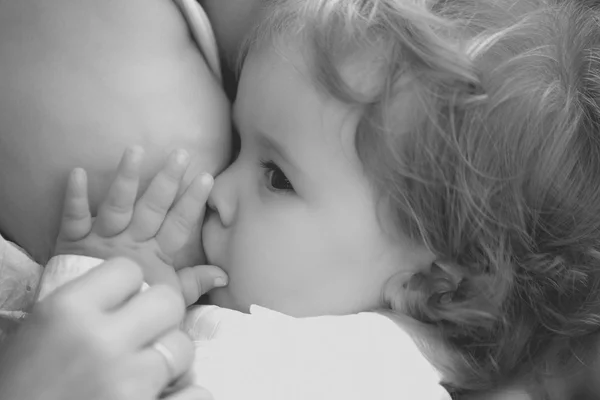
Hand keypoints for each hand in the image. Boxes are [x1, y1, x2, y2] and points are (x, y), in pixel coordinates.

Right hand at [0, 258, 212, 399]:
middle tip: (143, 336)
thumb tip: (135, 289)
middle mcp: (100, 342)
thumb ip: (86, 305)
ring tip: (144, 372)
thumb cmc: (20, 384)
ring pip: (183, 347)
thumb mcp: (39, 332)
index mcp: (68, 311)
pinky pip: (197, 394)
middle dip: (159, 316)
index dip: (127, 288)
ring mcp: (126, 383)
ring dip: (168, 359)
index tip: (119, 304)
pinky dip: (186, 396)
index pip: (128, 270)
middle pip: (168, 301)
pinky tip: (166, 396)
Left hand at [55, 147, 227, 304]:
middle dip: (166, 181)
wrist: (93, 324)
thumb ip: (195, 283)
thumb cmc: (134, 304)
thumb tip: (224, 275)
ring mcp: (102, 239)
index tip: (206, 178)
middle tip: (180, 154)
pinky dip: (74, 196)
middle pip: (151, 208)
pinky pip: (73, 217)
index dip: (192, 202)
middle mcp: (130, 242)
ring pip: (117, 205)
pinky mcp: (73, 240)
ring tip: (133, 150)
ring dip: (126, 178)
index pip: (178, 224)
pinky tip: (76, 172)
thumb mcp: (169, 299)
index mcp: (155, 255)